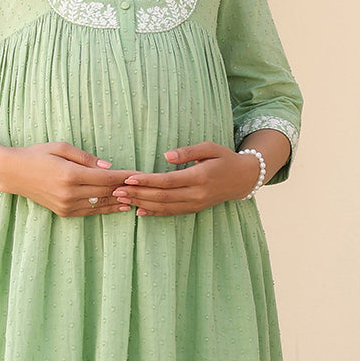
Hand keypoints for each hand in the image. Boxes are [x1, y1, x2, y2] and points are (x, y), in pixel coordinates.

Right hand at [0, 142, 137, 216]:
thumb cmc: (37, 155)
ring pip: (101, 204)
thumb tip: (109, 166)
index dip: (126, 177)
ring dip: (119, 201)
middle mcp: (70, 193)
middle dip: (127, 189)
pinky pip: (90, 211)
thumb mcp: (61, 148)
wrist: (13, 173)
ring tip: (138, 198)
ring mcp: (67, 205)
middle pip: (107, 191)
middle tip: (145, 186)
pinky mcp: (64, 212)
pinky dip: (106, 208)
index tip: (141, 174)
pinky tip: (119, 206)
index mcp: (71, 175)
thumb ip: (86, 158)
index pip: (107, 177)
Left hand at [112, 142, 260, 214]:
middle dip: (138, 194)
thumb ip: (188, 151)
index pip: (168, 181)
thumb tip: (166, 155)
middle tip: (116, 191)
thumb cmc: (224, 158)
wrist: (243, 179)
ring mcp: (195, 204)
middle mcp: (197, 194)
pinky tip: (139, 211)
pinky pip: (171, 213)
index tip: (129, 178)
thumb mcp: (210, 147)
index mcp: (200, 177)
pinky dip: (153, 213)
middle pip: (162, 197)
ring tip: (122, 200)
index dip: (147, 181)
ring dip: (141, 204)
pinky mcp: (193, 209)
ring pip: (164, 207)